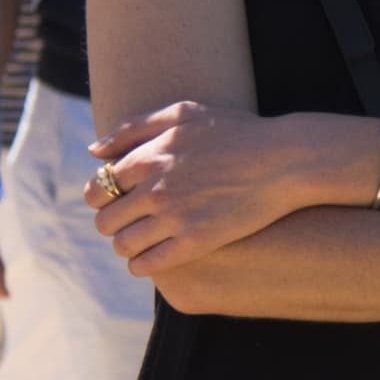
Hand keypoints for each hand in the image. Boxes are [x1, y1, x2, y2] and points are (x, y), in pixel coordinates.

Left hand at [84, 97, 334, 279]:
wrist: (285, 160)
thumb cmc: (236, 132)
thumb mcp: (184, 114)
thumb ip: (133, 128)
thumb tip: (93, 153)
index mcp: (148, 157)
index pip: (98, 188)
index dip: (100, 197)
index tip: (115, 200)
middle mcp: (156, 189)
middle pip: (105, 220)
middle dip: (111, 223)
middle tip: (128, 222)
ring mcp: (176, 218)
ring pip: (123, 245)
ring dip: (125, 246)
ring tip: (140, 241)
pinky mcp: (197, 242)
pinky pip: (149, 264)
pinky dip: (142, 265)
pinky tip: (151, 259)